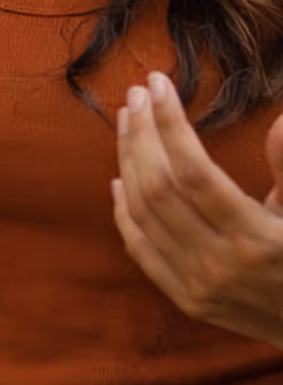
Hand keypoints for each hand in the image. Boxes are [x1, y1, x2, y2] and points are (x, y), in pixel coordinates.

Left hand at [112, 69, 282, 347]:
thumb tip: (279, 121)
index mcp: (257, 239)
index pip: (194, 171)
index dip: (170, 123)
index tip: (158, 84)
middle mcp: (222, 264)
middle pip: (158, 187)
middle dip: (142, 134)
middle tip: (136, 94)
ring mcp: (199, 285)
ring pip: (142, 213)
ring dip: (128, 161)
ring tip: (128, 121)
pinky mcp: (186, 300)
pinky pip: (141, 249)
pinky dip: (124, 211)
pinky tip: (119, 178)